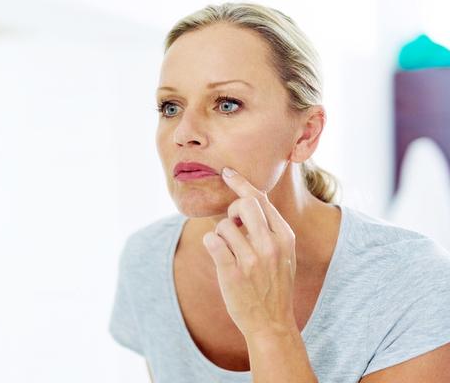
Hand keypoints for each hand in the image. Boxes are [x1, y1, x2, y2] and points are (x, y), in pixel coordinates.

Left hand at [202, 167, 297, 339]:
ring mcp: (252, 259)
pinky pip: (211, 241)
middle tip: (233, 227)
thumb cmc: (274, 285)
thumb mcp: (283, 253)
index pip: (261, 199)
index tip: (228, 172)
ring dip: (220, 234)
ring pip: (223, 224)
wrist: (272, 322)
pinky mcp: (232, 272)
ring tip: (229, 250)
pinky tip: (218, 253)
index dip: (241, 183)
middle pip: (243, 204)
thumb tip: (244, 200)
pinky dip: (210, 243)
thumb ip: (269, 228)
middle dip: (232, 211)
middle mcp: (271, 244)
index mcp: (285, 236)